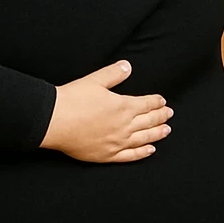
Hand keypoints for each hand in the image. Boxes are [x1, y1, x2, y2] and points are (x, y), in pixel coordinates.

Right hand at [40, 60, 172, 162]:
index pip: (147, 104)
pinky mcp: (107, 155)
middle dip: (161, 116)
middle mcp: (124, 126)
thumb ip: (113, 74)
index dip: (156, 102)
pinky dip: (142, 153)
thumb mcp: (94, 81)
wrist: (54, 121)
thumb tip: (128, 66)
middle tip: (169, 114)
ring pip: (144, 138)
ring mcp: (117, 142)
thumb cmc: (72, 100)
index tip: (162, 101)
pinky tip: (150, 150)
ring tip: (166, 130)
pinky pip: (130, 155)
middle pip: (149, 121)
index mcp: (123, 106)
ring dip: (157, 134)